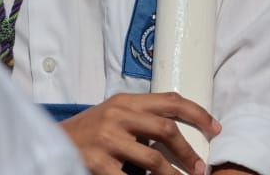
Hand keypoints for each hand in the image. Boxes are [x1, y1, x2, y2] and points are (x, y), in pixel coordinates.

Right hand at [59, 91, 219, 173]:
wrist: (54, 141)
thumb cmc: (90, 130)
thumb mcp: (115, 114)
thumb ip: (141, 116)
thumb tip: (180, 126)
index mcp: (125, 101)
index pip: (169, 100)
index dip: (197, 113)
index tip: (215, 127)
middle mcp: (117, 116)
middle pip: (166, 129)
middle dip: (189, 152)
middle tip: (200, 168)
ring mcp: (107, 139)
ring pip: (154, 160)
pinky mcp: (99, 162)